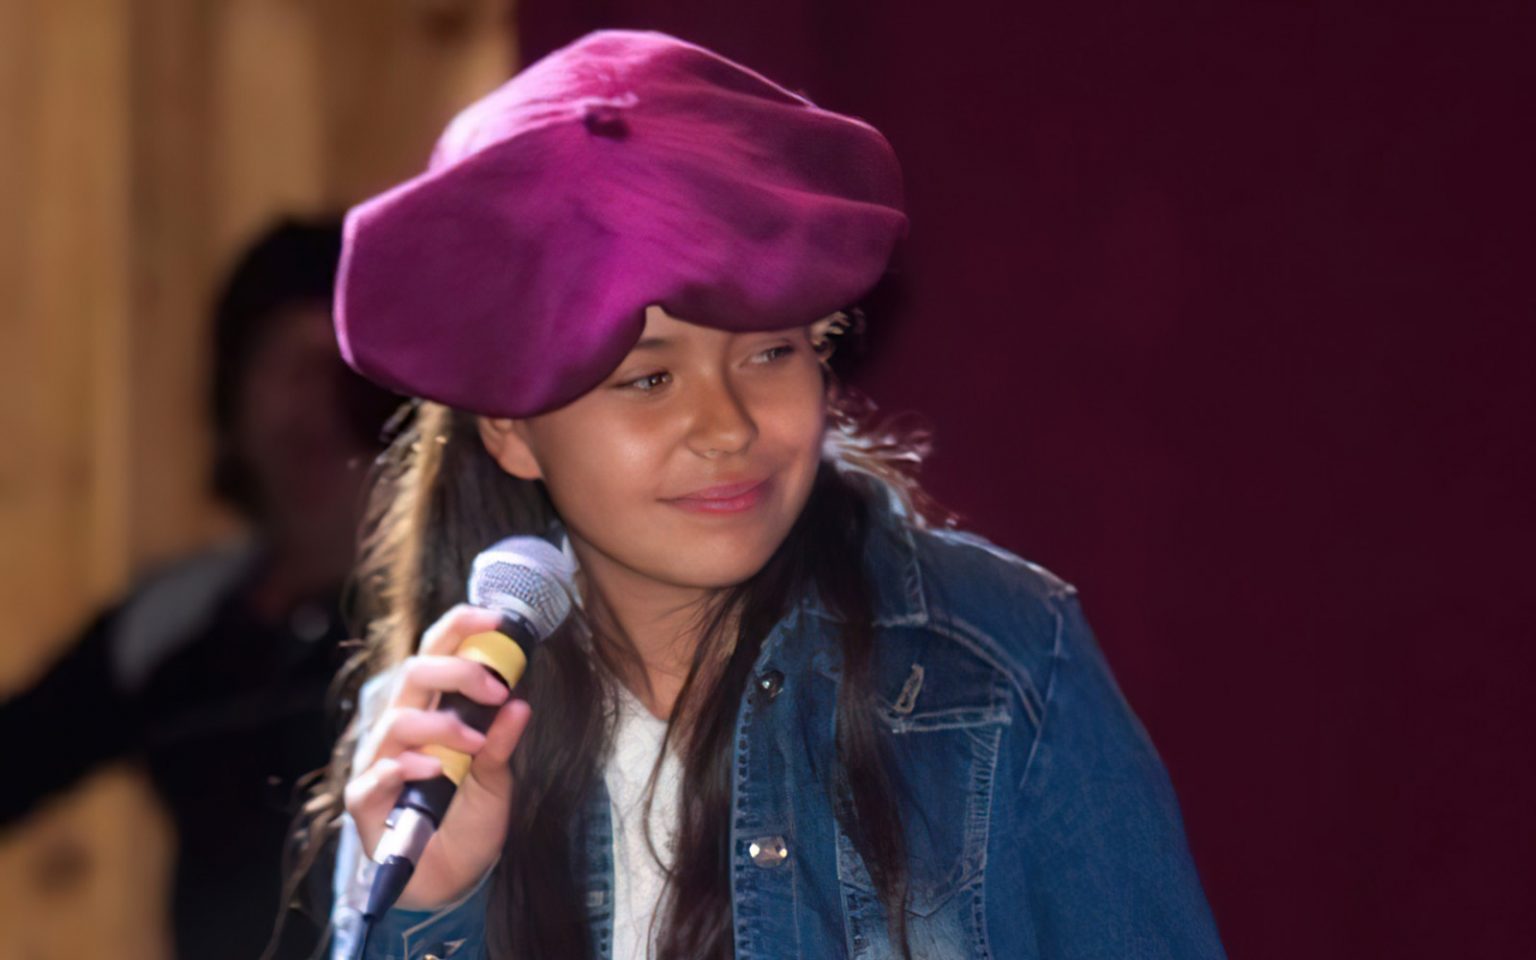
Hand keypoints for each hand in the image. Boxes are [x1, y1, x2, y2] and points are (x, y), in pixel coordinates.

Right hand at [343, 604, 532, 909]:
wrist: (450, 879)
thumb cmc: (469, 819)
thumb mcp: (498, 779)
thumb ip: (502, 743)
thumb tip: (522, 703)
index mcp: (432, 710)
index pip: (437, 652)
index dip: (460, 627)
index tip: (497, 620)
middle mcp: (402, 727)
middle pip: (414, 673)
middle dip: (457, 671)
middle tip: (497, 691)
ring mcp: (380, 762)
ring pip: (396, 722)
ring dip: (441, 727)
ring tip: (474, 745)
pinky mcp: (367, 802)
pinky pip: (375, 777)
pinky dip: (404, 769)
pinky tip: (433, 772)